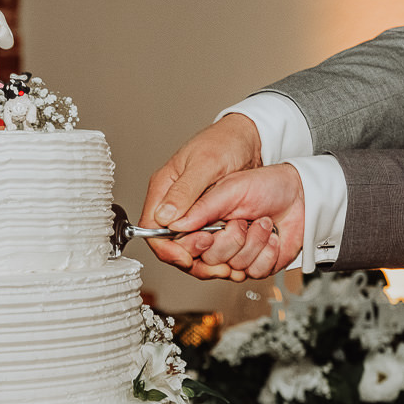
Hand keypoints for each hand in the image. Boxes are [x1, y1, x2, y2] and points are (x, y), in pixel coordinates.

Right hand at [141, 113, 262, 270]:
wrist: (251, 138)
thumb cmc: (225, 142)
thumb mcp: (206, 164)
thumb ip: (184, 192)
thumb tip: (164, 217)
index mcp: (164, 188)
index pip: (152, 229)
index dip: (167, 249)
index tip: (186, 258)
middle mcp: (174, 203)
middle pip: (169, 243)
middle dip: (188, 258)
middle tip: (212, 264)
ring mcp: (191, 211)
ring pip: (188, 247)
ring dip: (205, 259)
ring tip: (225, 265)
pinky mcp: (208, 218)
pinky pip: (205, 243)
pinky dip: (217, 253)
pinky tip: (232, 257)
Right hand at [167, 163, 305, 281]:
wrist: (294, 182)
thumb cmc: (240, 157)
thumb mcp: (211, 169)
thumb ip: (192, 199)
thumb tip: (171, 223)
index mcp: (176, 200)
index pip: (158, 236)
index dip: (170, 250)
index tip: (188, 256)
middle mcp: (197, 223)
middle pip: (188, 258)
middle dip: (213, 250)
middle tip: (232, 229)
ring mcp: (219, 239)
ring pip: (217, 267)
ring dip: (243, 249)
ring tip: (257, 222)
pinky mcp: (242, 253)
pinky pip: (245, 270)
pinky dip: (261, 256)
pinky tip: (269, 235)